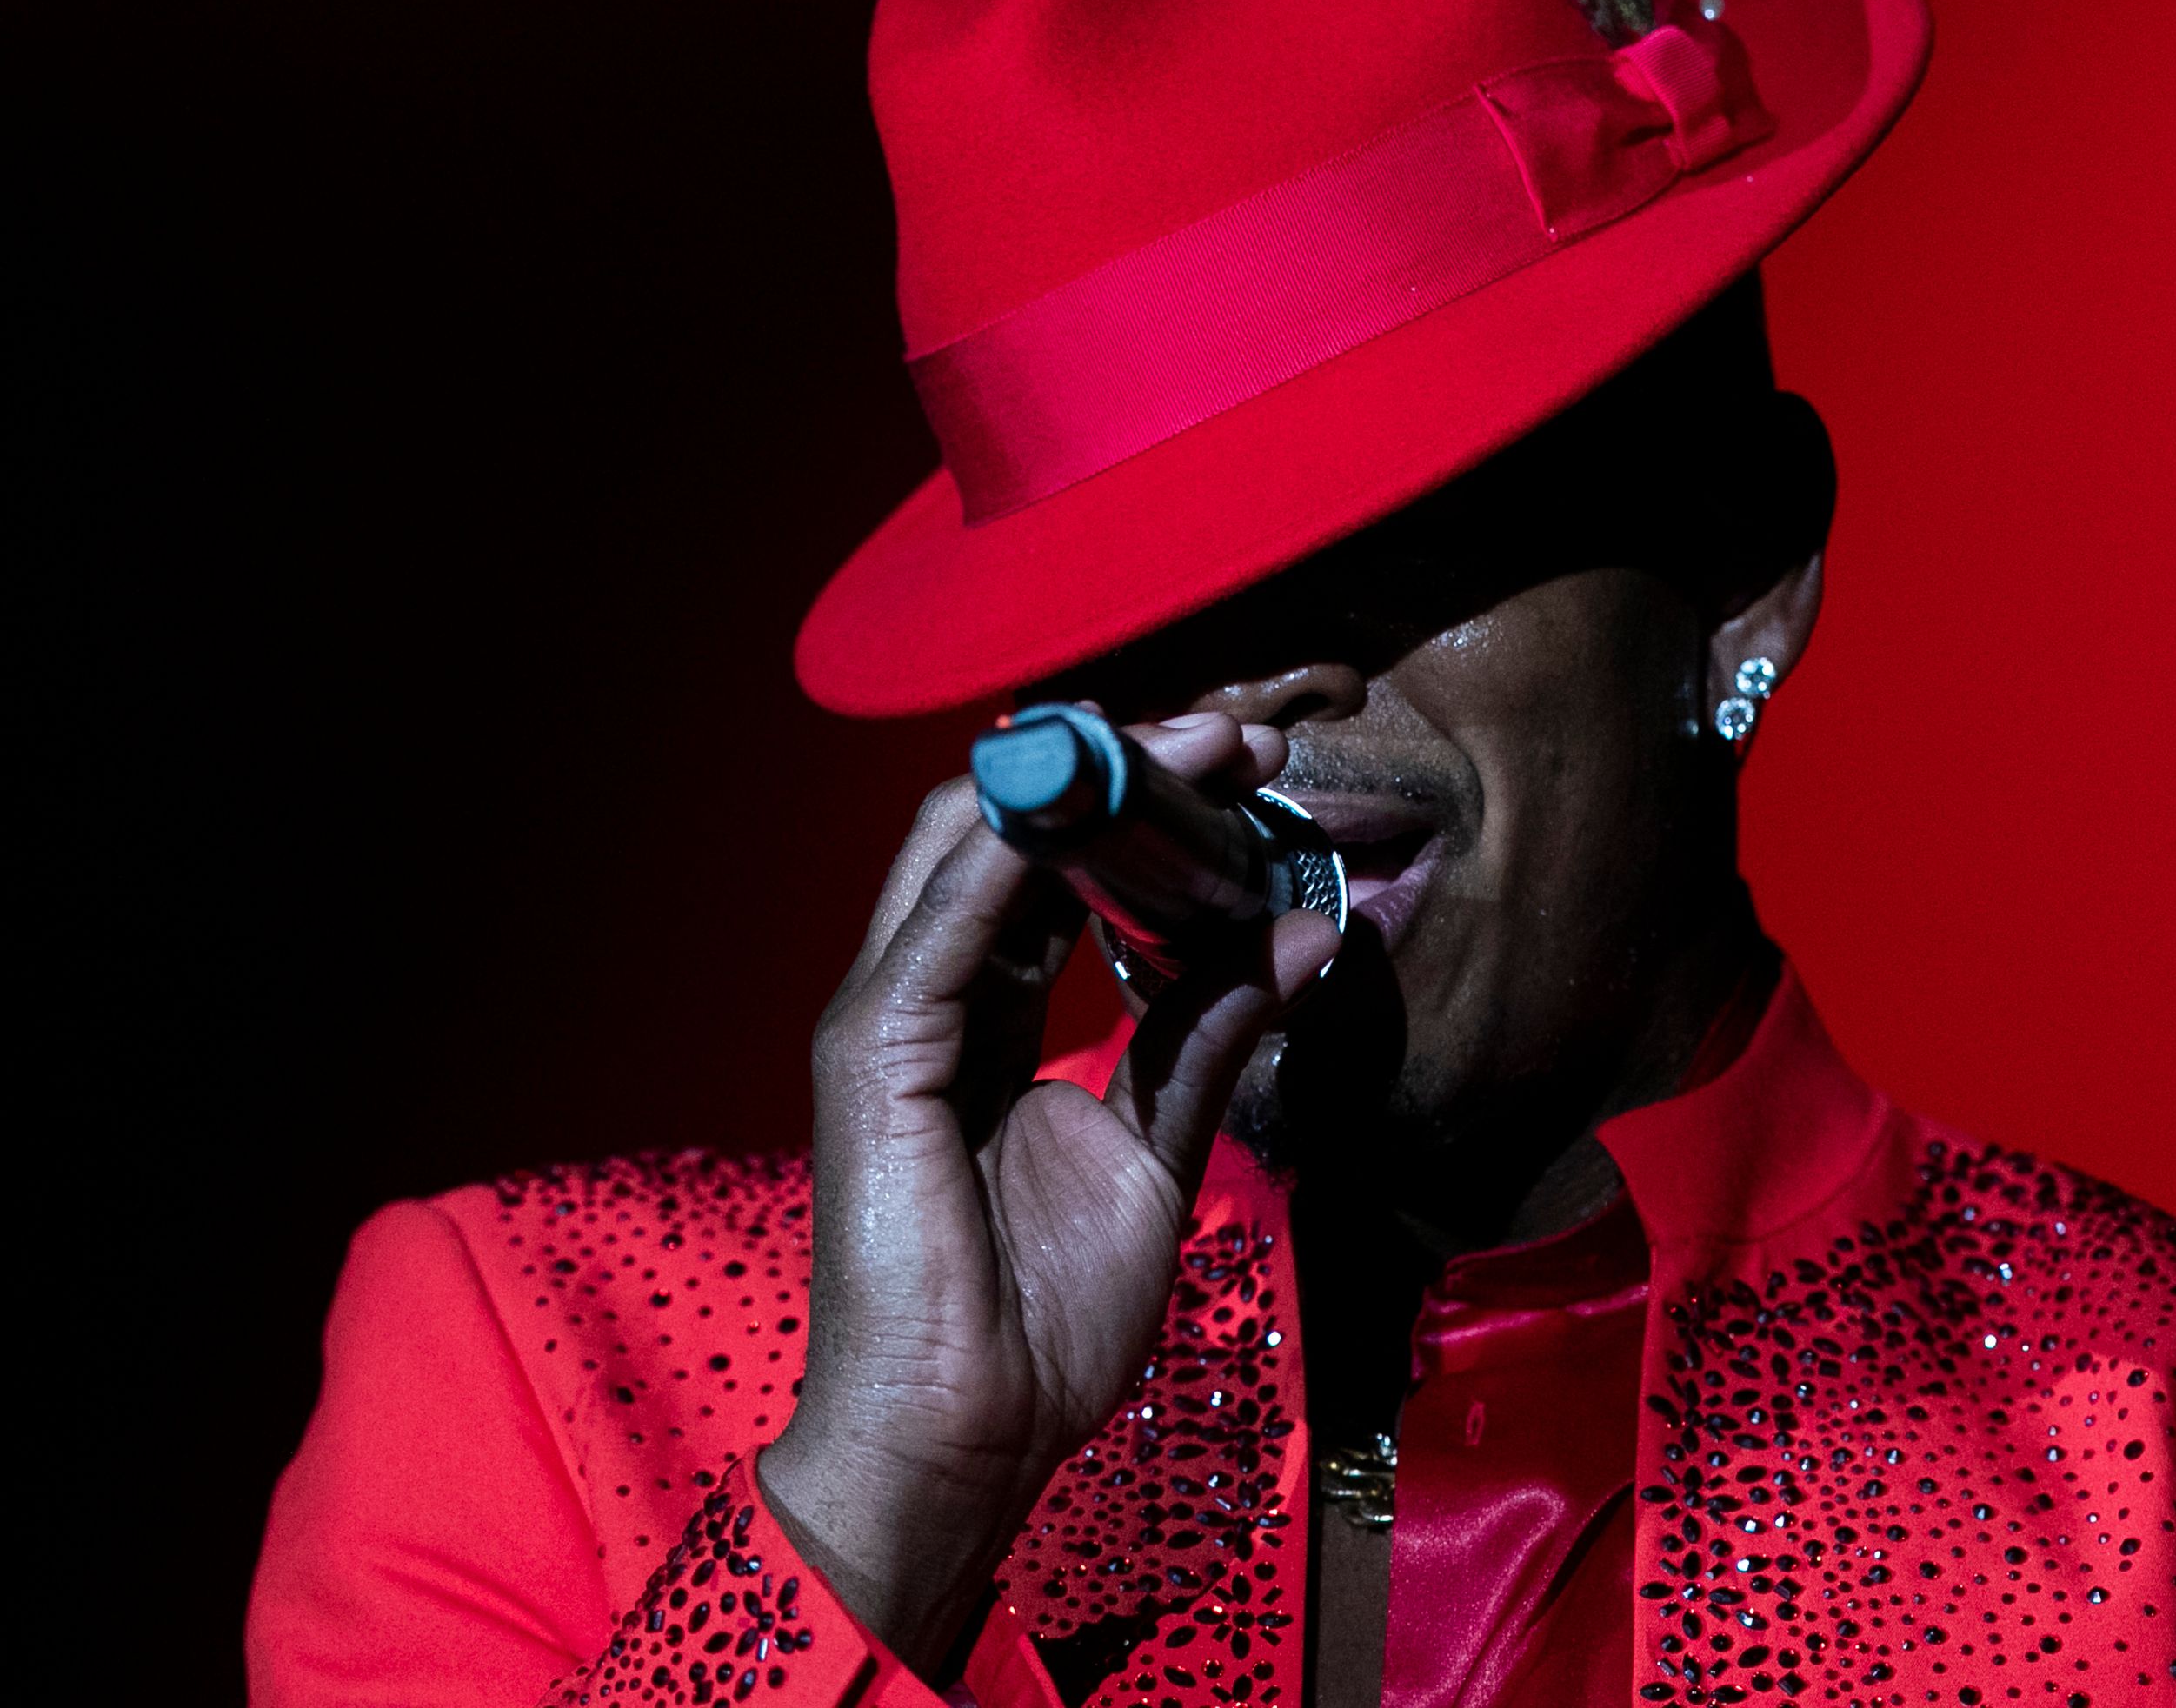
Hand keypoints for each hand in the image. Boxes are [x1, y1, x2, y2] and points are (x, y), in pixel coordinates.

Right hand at [758, 713, 1342, 1679]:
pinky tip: (1081, 809)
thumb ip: (1212, 1035)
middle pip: (1012, 838)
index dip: (1143, 809)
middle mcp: (931, 997)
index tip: (1243, 768)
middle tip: (1231, 736)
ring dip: (1076, 783)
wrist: (965, 1438)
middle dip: (1120, 771)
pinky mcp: (872, 1055)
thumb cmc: (1040, 1319)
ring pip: (965, 848)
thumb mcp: (1159, 1151)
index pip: (1056, 872)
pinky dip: (1006, 855)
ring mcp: (889, 1019)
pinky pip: (943, 928)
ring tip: (1184, 744)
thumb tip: (1303, 933)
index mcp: (988, 1017)